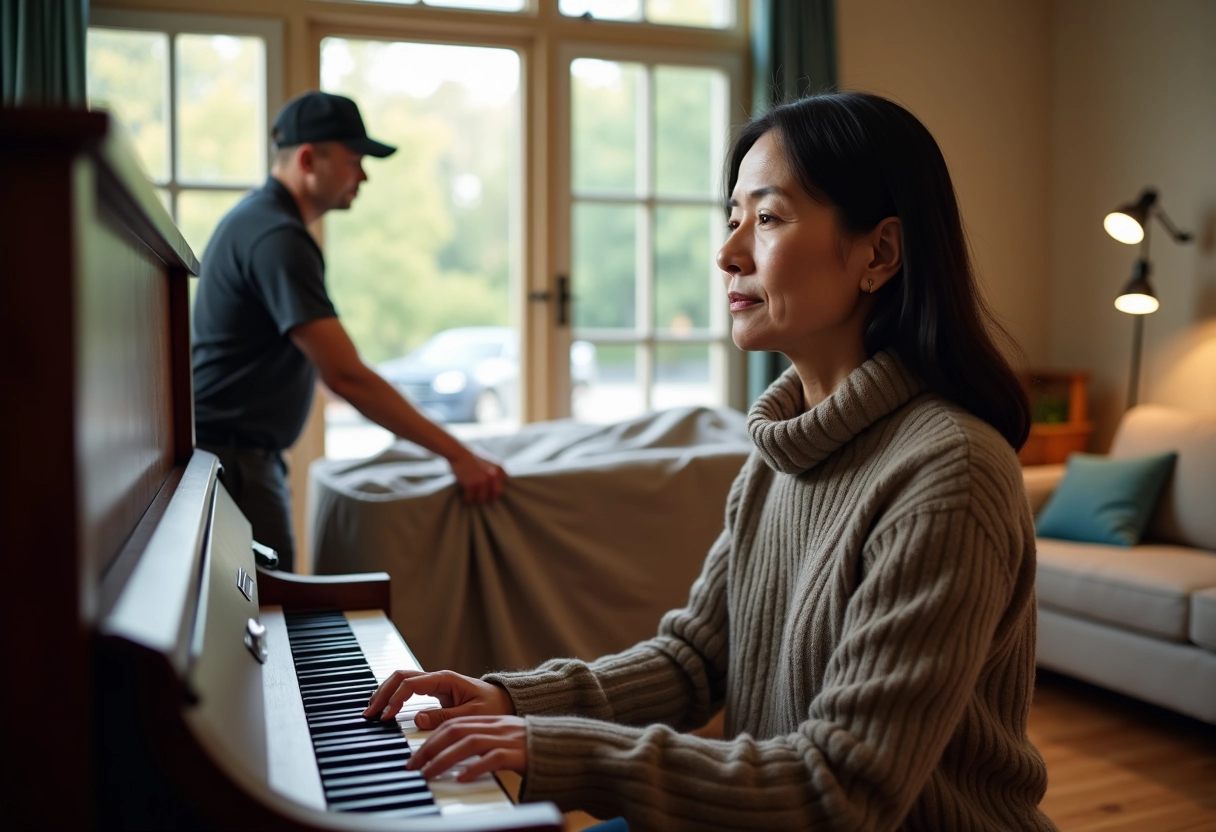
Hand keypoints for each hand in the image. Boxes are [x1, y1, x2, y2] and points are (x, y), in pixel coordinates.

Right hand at [363, 669, 515, 726]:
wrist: (503, 700)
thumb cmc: (491, 706)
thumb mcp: (471, 714)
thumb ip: (445, 717)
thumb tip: (417, 719)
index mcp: (445, 679)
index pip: (411, 684)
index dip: (395, 699)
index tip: (386, 717)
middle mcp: (436, 678)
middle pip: (400, 676)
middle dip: (382, 693)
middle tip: (369, 713)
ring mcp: (433, 683)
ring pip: (401, 680)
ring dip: (384, 692)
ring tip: (371, 710)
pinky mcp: (432, 691)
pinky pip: (407, 688)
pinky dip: (392, 694)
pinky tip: (383, 706)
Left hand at [406, 715, 527, 781]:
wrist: (566, 747)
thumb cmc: (532, 749)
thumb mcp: (503, 742)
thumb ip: (481, 747)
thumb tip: (454, 764)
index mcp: (490, 721)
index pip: (453, 724)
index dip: (430, 739)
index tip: (415, 758)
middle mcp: (496, 726)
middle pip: (455, 730)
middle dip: (429, 748)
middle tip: (413, 767)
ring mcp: (508, 738)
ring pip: (469, 743)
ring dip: (444, 759)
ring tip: (429, 775)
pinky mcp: (519, 753)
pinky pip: (494, 758)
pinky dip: (475, 768)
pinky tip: (462, 779)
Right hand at [449, 447, 506, 503]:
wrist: (458, 452)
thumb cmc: (472, 459)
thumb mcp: (489, 464)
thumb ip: (495, 475)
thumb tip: (497, 494)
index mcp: (500, 469)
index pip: (502, 488)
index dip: (493, 491)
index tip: (486, 492)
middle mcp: (494, 475)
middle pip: (494, 495)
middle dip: (487, 498)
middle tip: (479, 496)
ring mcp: (483, 480)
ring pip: (482, 499)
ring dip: (475, 499)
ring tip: (470, 496)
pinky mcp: (472, 484)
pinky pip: (470, 498)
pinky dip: (466, 499)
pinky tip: (464, 496)